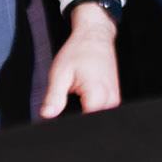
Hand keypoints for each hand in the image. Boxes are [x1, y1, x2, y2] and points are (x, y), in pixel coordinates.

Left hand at [40, 0, 121, 118]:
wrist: (95, 35)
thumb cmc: (78, 51)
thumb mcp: (60, 73)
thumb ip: (54, 97)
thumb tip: (47, 115)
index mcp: (97, 95)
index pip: (86, 124)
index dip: (72, 125)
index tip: (62, 120)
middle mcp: (110, 99)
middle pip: (94, 123)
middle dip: (79, 121)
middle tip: (66, 108)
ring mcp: (115, 98)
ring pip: (100, 118)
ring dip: (86, 115)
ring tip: (75, 102)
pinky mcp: (114, 97)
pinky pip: (104, 111)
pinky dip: (92, 109)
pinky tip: (82, 100)